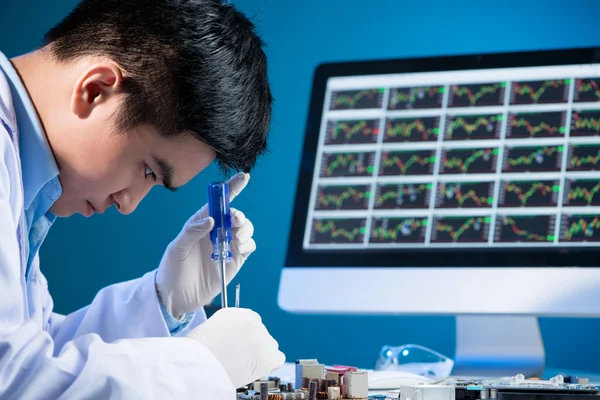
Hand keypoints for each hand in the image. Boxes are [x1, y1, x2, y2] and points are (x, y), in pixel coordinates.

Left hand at [155, 172, 255, 317]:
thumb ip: (192, 232)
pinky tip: (238, 249)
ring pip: (245, 229)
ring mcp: (227, 246)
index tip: (243, 177)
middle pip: (235, 215)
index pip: (218, 202)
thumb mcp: (176, 248)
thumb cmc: (171, 269)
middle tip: (234, 221)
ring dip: (245, 230)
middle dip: (238, 215)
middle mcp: (216, 232)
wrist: (176, 297)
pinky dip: (247, 244)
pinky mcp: (235, 261)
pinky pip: (248, 247)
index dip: (231, 188)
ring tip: (236, 239)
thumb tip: (212, 219)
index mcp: (201, 223)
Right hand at [186, 308, 285, 387]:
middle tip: (239, 358)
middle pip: (261, 333)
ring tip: (244, 365)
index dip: (245, 336)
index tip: (239, 345)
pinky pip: (277, 358)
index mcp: (238, 313)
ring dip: (261, 354)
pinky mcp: (268, 355)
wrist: (200, 364)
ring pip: (270, 346)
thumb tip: (237, 338)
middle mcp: (254, 322)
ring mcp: (263, 338)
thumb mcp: (212, 328)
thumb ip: (229, 328)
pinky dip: (270, 364)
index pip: (251, 322)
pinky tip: (257, 369)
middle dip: (253, 345)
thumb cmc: (198, 352)